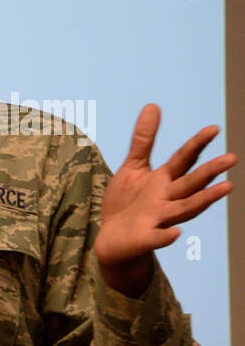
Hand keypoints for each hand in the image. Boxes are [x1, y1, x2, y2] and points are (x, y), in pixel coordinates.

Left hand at [94, 104, 236, 296]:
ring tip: (226, 188)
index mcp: (165, 180)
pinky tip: (176, 234)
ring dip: (204, 199)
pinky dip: (166, 236)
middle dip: (210, 171)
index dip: (197, 144)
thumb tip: (152, 105)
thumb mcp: (133, 167)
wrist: (112, 239)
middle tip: (232, 158)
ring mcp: (159, 219)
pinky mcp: (145, 239)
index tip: (214, 128)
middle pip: (191, 183)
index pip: (184, 159)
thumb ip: (143, 140)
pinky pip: (157, 238)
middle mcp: (167, 198)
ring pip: (185, 209)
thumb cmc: (126, 202)